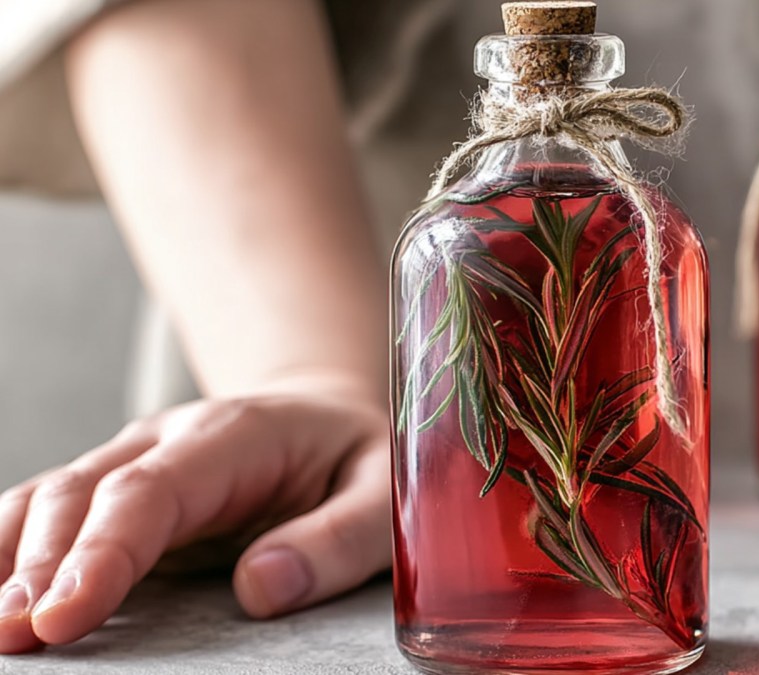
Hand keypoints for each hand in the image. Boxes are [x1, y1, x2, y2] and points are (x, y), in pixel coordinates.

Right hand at [0, 391, 391, 652]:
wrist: (323, 414)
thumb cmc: (357, 460)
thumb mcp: (383, 493)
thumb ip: (338, 539)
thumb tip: (261, 589)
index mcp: (235, 434)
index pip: (152, 490)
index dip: (102, 552)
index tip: (64, 615)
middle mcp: (169, 441)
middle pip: (83, 495)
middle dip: (39, 567)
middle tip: (15, 639)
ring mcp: (132, 462)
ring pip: (49, 499)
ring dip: (10, 561)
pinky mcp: (114, 491)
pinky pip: (46, 514)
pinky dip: (8, 552)